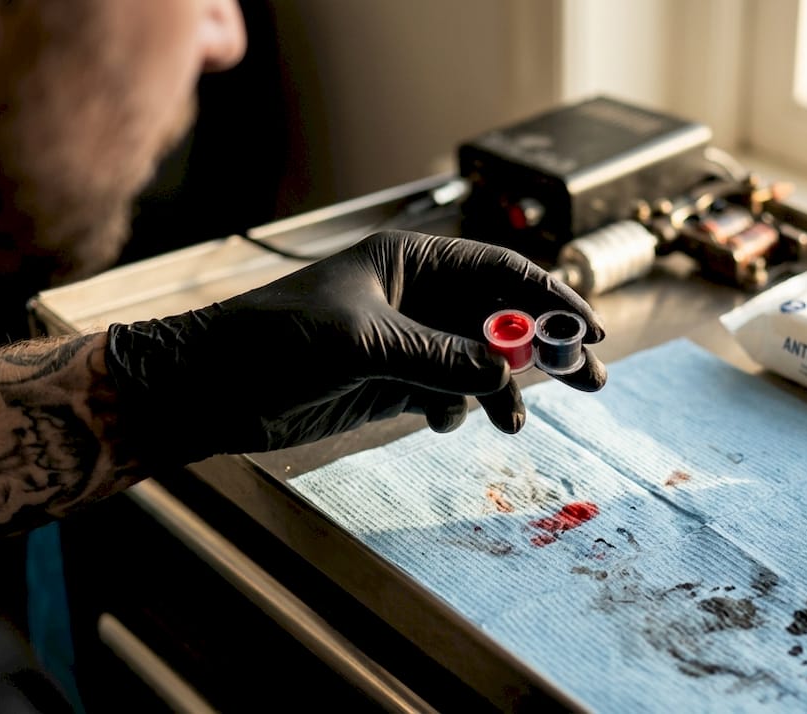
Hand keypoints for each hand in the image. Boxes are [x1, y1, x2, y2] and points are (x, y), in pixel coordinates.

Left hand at [103, 230, 606, 462]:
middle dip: (546, 348)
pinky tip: (446, 420)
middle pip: (502, 318)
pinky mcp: (396, 384)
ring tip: (515, 423)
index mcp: (412, 262)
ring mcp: (410, 343)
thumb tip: (504, 371)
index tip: (590, 327)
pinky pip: (452, 393)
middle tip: (592, 380)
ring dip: (505, 390)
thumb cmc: (277, 340)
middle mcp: (418, 299)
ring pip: (481, 362)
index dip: (550, 297)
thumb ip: (437, 355)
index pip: (499, 271)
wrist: (213, 389)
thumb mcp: (362, 341)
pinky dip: (461, 408)